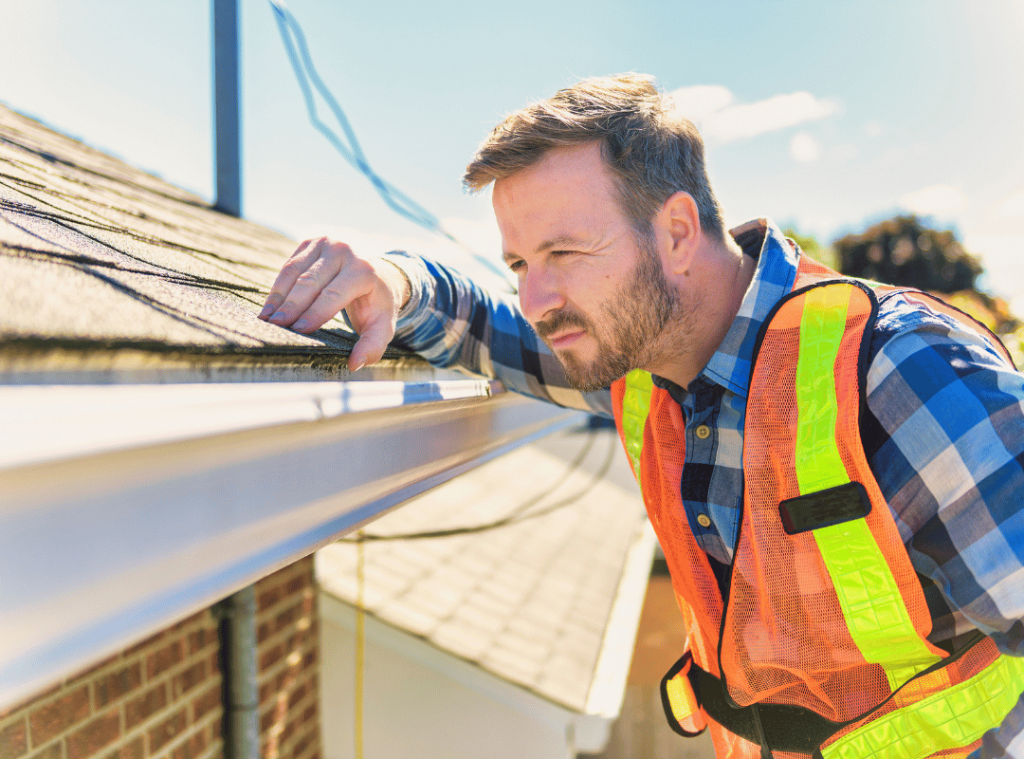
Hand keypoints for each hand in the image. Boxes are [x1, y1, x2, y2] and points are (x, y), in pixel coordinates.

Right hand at [258, 237, 410, 371]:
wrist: (379, 273)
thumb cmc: (377, 304)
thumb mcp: (382, 325)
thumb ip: (372, 346)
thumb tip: (354, 364)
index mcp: (364, 271)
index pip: (334, 294)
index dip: (314, 312)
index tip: (297, 330)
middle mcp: (345, 251)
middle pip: (311, 281)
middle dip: (292, 305)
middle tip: (276, 325)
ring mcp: (326, 243)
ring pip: (295, 271)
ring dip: (279, 296)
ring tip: (267, 318)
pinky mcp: (311, 243)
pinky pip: (290, 266)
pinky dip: (278, 287)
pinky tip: (271, 306)